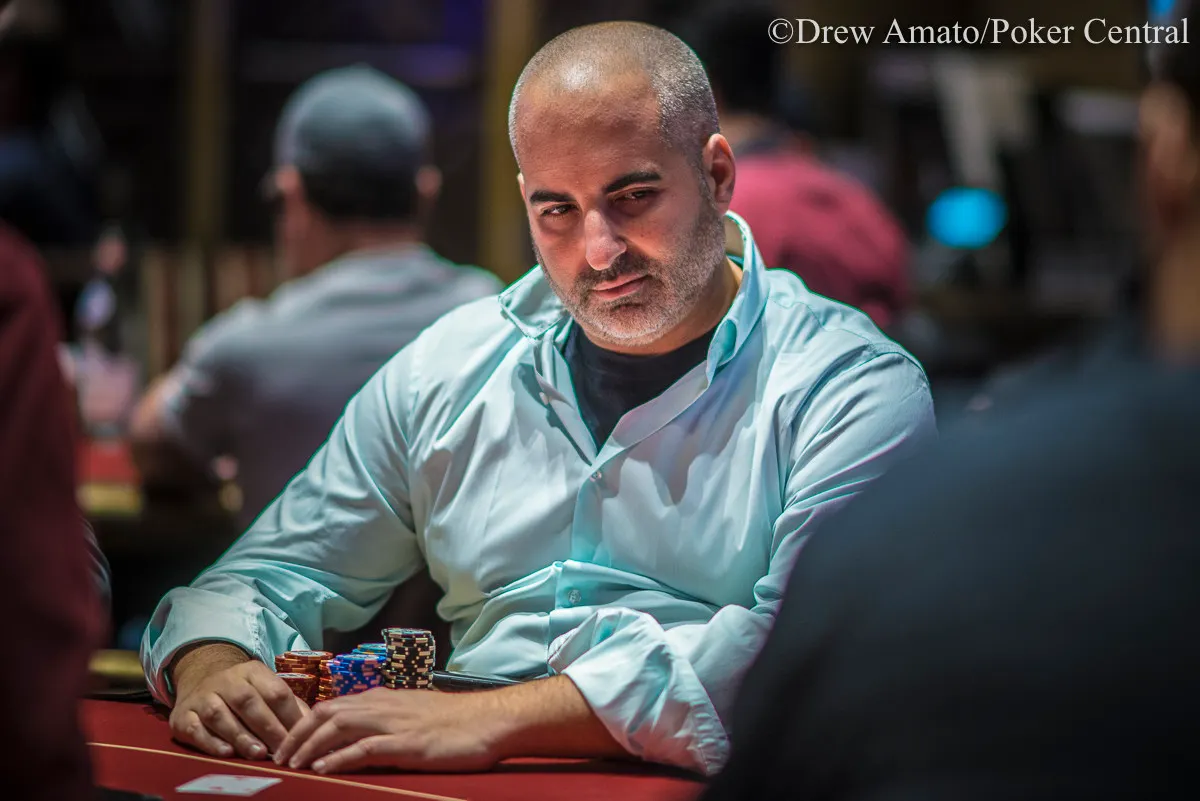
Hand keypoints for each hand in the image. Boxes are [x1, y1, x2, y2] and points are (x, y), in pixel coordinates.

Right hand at [170, 651, 309, 759]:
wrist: (199, 679)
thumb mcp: (265, 688)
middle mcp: (225, 680)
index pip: (274, 691)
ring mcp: (202, 697)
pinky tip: (227, 753)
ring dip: (240, 736)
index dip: (289, 715)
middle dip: (267, 727)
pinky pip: (195, 729)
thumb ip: (287, 705)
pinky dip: (211, 742)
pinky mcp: (182, 716)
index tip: (299, 737)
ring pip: (219, 715)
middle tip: (280, 749)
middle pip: (247, 701)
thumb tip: (309, 726)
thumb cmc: (242, 691)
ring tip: (258, 753)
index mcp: (252, 671)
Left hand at [274, 688, 497, 773]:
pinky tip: (321, 769)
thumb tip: (363, 736)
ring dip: (309, 746)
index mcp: (383, 698)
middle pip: (326, 713)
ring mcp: (393, 723)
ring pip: (337, 727)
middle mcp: (382, 705)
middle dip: (297, 735)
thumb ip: (388, 720)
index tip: (288, 743)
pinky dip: (337, 757)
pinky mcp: (406, 743)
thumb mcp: (415, 714)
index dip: (305, 723)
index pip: (332, 706)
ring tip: (291, 765)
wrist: (490, 719)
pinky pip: (363, 748)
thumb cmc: (457, 721)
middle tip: (278, 757)